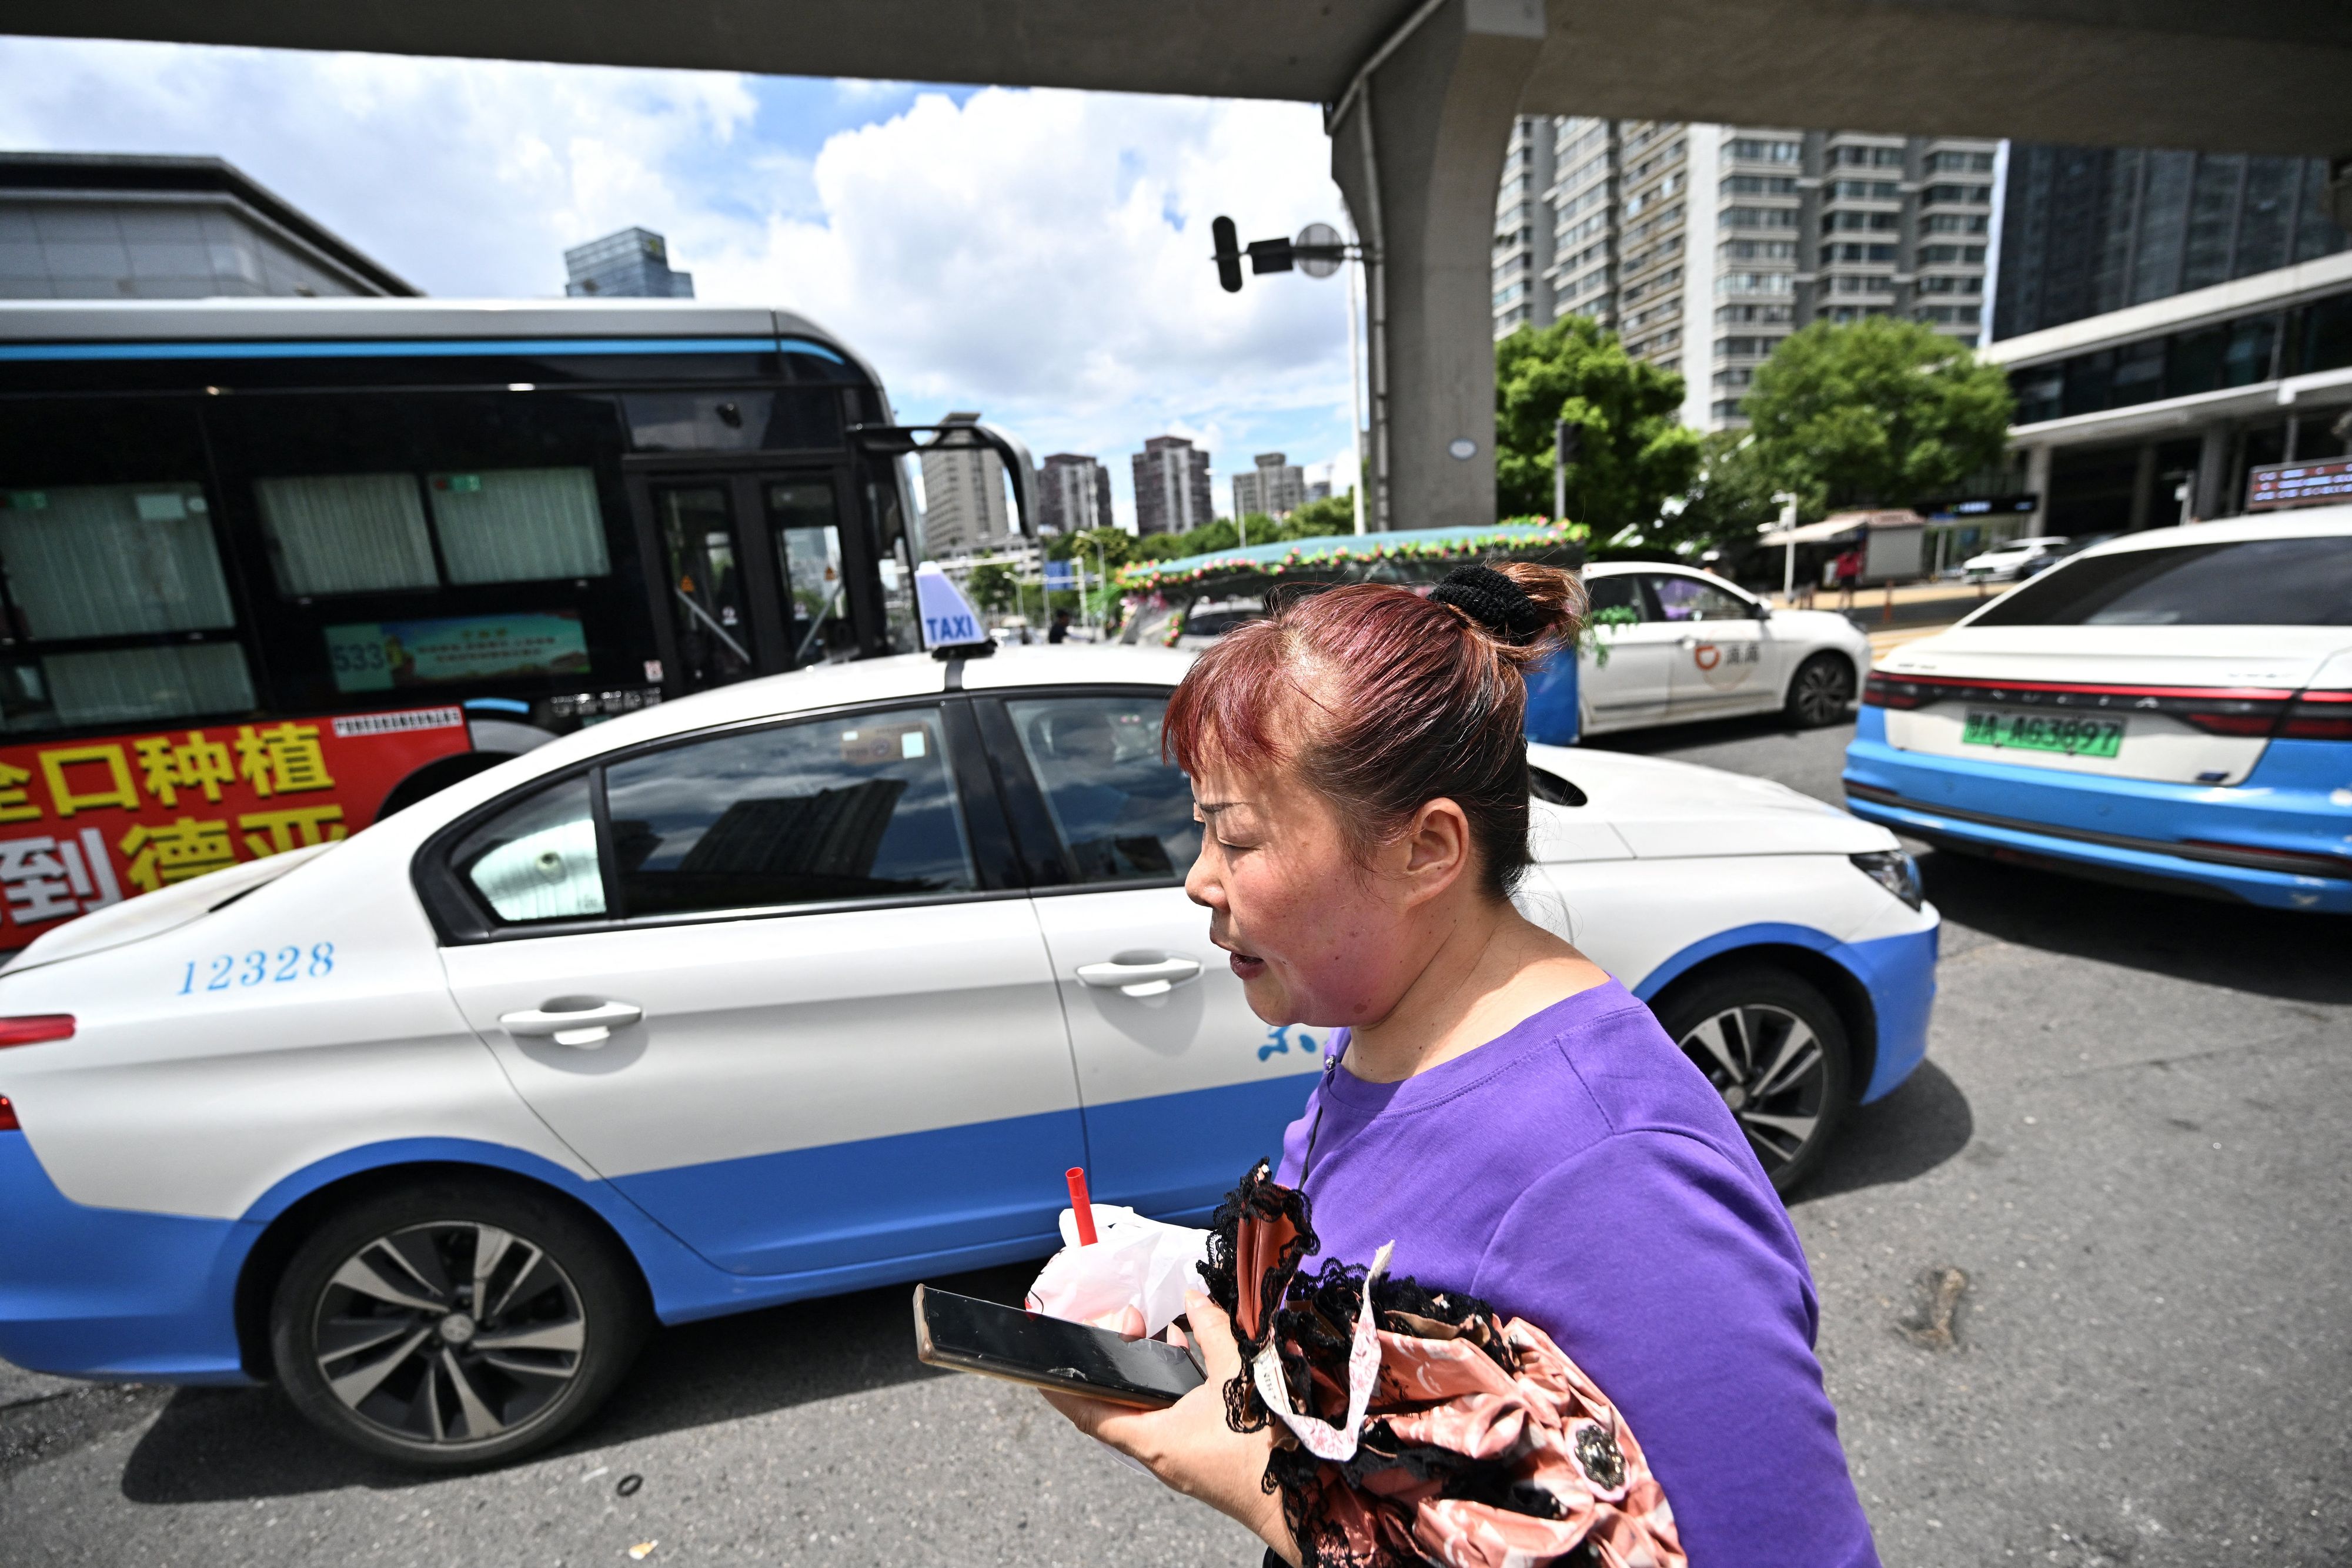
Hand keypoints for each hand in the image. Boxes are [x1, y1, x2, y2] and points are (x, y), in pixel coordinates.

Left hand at [1042, 1290, 1300, 1566]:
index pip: (1090, 1414)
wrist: (1303, 1502)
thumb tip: (1194, 1299)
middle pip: (1118, 1407)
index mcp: (1154, 1439)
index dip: (1063, 1392)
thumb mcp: (1239, 1377)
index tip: (1043, 1370)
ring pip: (1147, 1411)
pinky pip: (1173, 1418)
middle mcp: (1160, 1454)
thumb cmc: (1265, 1449)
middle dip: (1116, 1363)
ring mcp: (1180, 1459)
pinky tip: (1191, 1357)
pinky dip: (1172, 1387)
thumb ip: (1213, 1333)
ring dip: (1147, 1374)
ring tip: (1160, 1334)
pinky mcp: (1201, 1458)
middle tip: (1131, 1323)